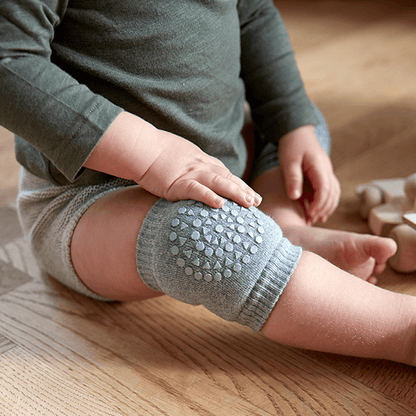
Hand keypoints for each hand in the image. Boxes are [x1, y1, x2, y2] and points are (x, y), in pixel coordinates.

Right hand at [85, 111, 260, 208]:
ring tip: (249, 203)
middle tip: (257, 202)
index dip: (240, 185)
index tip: (252, 195)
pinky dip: (208, 196)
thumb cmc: (157, 150)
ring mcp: (190, 174)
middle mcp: (200, 167)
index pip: (225, 174)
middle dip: (244, 191)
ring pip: (218, 183)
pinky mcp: (177, 182)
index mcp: (201, 161)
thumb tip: (194, 175)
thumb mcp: (181, 155)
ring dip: (235, 193)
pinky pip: (196, 190)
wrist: (141, 147)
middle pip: (227, 179)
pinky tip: (220, 204)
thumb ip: (191, 165)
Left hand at [278, 125, 339, 223]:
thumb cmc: (292, 145)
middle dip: (323, 208)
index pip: (324, 189)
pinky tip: (318, 210)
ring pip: (334, 192)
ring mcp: (327, 171)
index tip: (310, 214)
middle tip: (311, 220)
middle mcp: (327, 169)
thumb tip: (295, 197)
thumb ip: (293, 179)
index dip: (319, 204)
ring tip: (317, 219)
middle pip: (332, 193)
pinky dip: (326, 200)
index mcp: (319, 166)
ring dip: (327, 206)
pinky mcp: (324, 173)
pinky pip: (330, 189)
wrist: (297, 131)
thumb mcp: (288, 161)